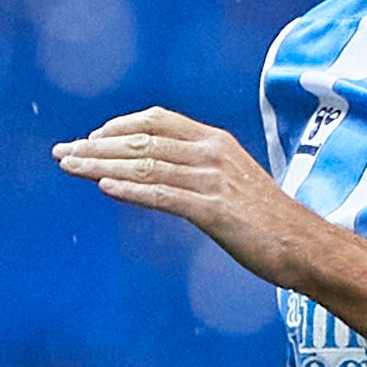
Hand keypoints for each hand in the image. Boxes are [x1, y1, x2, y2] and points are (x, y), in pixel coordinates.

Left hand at [53, 108, 293, 279]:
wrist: (304, 245)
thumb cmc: (267, 220)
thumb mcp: (232, 181)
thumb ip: (198, 170)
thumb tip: (161, 172)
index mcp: (215, 141)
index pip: (157, 120)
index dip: (118, 126)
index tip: (89, 139)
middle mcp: (212, 153)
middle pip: (142, 142)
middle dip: (96, 146)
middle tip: (62, 154)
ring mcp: (213, 180)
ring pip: (145, 166)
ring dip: (101, 166)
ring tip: (70, 168)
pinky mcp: (215, 210)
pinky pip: (164, 195)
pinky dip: (131, 190)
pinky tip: (105, 188)